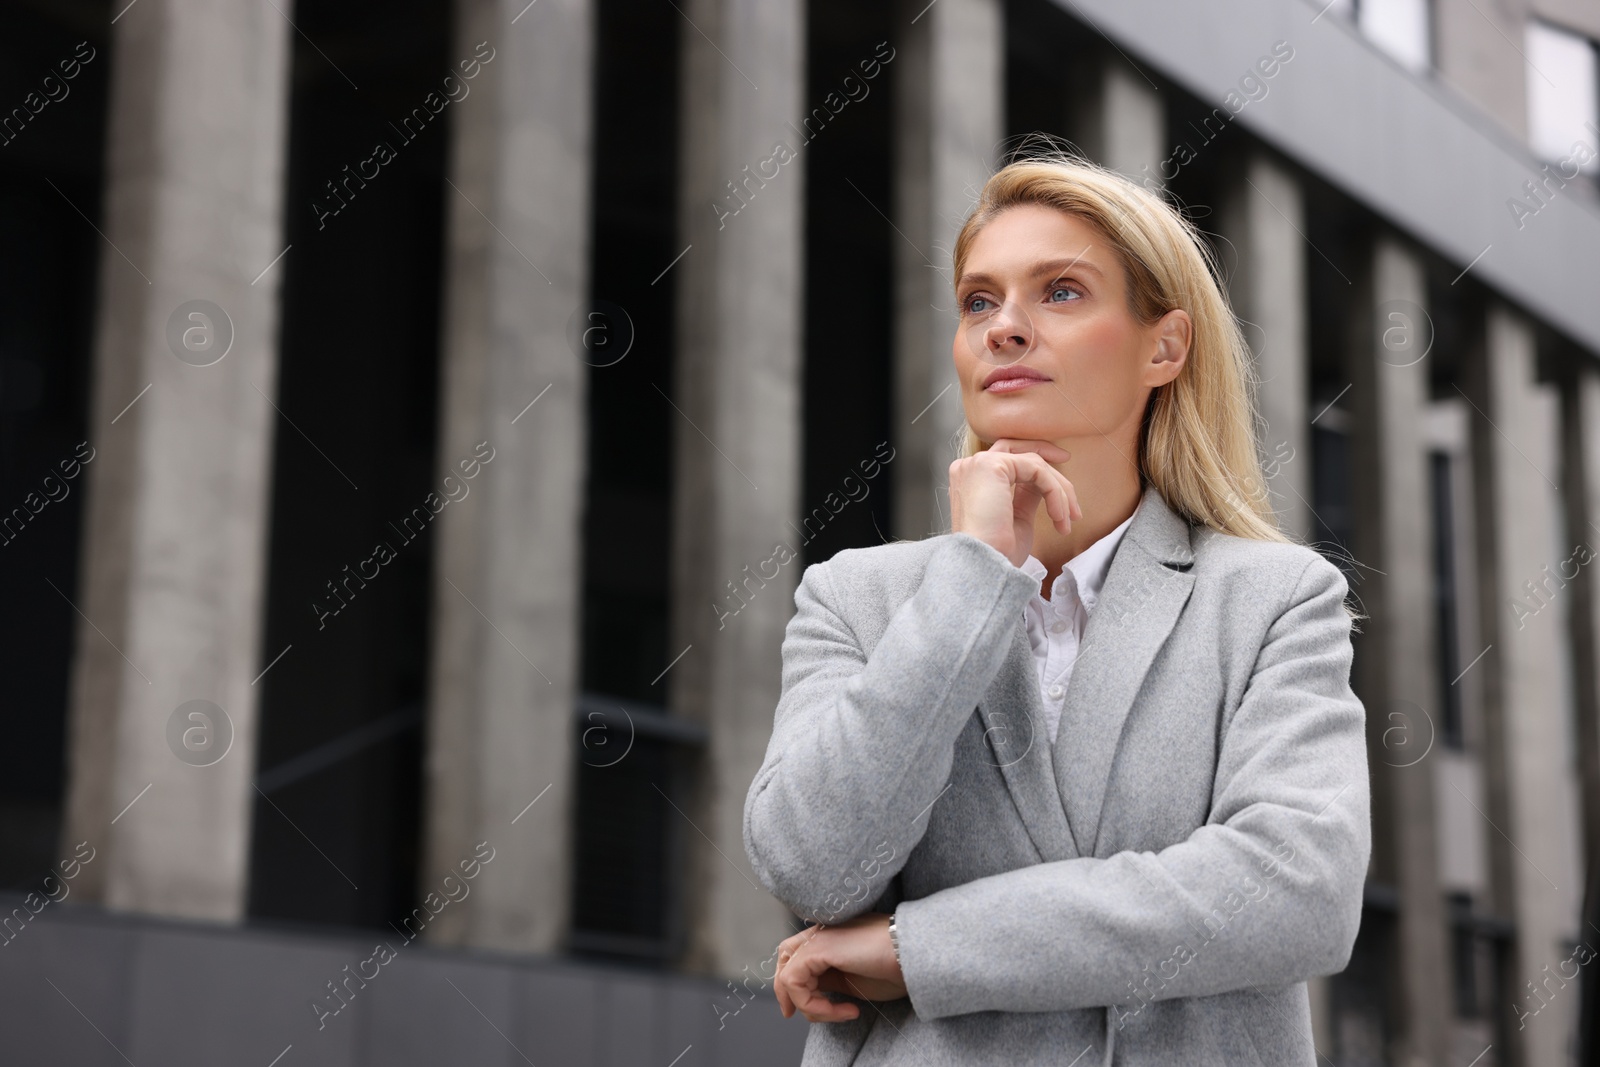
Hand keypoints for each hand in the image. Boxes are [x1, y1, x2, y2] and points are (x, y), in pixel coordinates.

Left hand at [773, 913, 907, 1022]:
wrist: (913, 954)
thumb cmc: (895, 966)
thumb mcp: (854, 978)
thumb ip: (830, 980)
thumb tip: (812, 993)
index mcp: (830, 938)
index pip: (796, 956)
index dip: (793, 985)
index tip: (810, 1009)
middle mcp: (821, 933)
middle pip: (784, 958)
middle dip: (787, 992)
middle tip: (795, 1014)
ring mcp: (818, 937)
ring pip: (787, 976)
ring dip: (810, 1007)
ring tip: (842, 1013)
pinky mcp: (818, 948)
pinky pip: (794, 982)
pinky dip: (814, 1005)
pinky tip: (847, 1009)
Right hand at [948, 438, 1078, 566]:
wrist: (985, 563)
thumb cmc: (998, 551)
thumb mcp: (1016, 516)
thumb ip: (1025, 494)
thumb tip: (1044, 482)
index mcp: (971, 479)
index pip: (1005, 458)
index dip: (1034, 461)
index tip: (1058, 478)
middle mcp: (970, 466)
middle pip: (1016, 447)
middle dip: (1045, 453)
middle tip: (1068, 461)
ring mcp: (979, 464)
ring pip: (1033, 462)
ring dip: (1058, 489)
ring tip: (1067, 518)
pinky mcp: (992, 466)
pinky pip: (1037, 470)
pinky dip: (1055, 493)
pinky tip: (1059, 517)